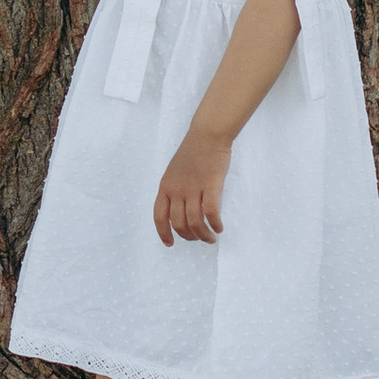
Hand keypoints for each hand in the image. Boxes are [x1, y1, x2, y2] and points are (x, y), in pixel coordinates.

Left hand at [155, 125, 232, 246]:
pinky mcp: (211, 185)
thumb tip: (178, 212)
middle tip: (198, 238)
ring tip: (210, 238)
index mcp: (165, 186)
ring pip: (195, 222)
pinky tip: (219, 228)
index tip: (170, 244)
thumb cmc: (192, 152)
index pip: (159, 216)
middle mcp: (177, 189)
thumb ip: (173, 190)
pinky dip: (215, 224)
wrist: (207, 135)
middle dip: (188, 236)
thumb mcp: (174, 172)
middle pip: (179, 223)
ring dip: (203, 235)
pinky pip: (211, 212)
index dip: (163, 233)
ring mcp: (193, 188)